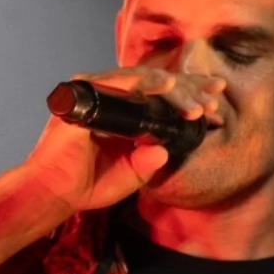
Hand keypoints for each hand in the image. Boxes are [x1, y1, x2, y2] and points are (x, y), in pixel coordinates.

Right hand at [25, 65, 225, 213]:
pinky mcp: (86, 94)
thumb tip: (166, 149)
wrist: (55, 193)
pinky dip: (145, 83)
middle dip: (190, 89)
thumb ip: (149, 162)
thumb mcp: (130, 175)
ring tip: (200, 100)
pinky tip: (168, 86)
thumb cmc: (86, 185)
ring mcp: (97, 92)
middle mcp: (110, 97)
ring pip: (145, 80)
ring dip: (175, 90)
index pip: (159, 97)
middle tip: (218, 94)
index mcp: (122, 112)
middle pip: (156, 84)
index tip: (216, 103)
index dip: (188, 97)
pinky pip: (121, 83)